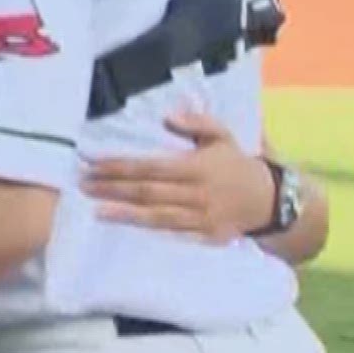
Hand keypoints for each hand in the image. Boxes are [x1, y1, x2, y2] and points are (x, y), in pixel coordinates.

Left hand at [81, 107, 275, 243]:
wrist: (271, 199)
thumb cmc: (236, 163)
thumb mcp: (222, 135)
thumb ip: (196, 123)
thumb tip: (168, 115)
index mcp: (197, 167)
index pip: (150, 167)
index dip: (119, 167)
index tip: (92, 165)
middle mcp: (197, 194)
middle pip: (147, 192)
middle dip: (112, 189)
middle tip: (82, 185)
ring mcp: (202, 218)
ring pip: (157, 217)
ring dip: (124, 214)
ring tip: (95, 210)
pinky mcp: (207, 237)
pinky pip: (174, 236)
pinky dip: (150, 233)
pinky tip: (127, 229)